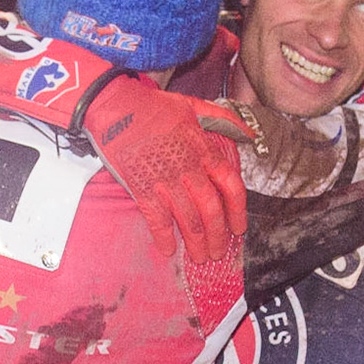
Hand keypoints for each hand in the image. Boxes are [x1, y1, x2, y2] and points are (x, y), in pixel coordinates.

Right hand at [86, 78, 250, 261]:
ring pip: (188, 220)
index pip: (231, 185)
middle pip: (211, 210)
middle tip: (218, 252)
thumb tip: (249, 133)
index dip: (238, 210)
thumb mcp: (193, 106)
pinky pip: (157, 220)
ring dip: (196, 243)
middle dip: (218, 236)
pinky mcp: (142, 188)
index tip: (239, 228)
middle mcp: (188, 169)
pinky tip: (168, 249)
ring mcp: (165, 181)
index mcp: (203, 150)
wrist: (114, 106)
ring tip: (199, 258)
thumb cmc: (151, 106)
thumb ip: (224, 119)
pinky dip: (164, 237)